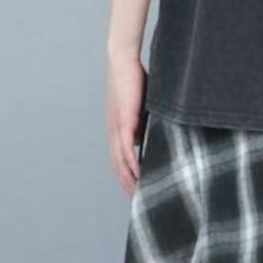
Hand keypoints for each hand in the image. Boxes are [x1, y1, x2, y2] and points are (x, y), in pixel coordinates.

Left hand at [107, 54, 146, 195]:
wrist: (122, 61)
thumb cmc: (133, 80)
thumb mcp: (141, 106)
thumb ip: (145, 122)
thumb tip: (149, 135)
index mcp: (117, 130)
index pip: (119, 160)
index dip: (126, 178)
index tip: (136, 192)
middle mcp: (114, 132)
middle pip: (117, 167)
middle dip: (127, 185)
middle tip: (137, 202)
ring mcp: (117, 128)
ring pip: (120, 161)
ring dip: (128, 179)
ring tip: (138, 194)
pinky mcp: (124, 121)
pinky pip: (126, 148)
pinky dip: (132, 163)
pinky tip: (139, 174)